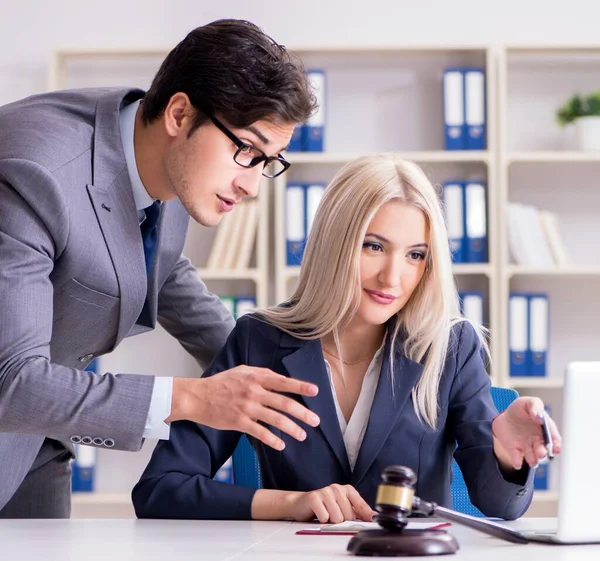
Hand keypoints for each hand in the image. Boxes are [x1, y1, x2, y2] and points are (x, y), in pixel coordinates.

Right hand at [166, 366, 319, 449]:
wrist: (197, 397)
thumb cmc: (221, 383)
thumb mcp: (242, 371)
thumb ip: (261, 374)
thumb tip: (280, 378)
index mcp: (256, 378)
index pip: (283, 382)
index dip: (300, 386)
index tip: (315, 391)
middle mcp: (254, 392)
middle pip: (284, 403)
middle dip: (303, 413)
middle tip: (316, 421)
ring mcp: (247, 408)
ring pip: (276, 419)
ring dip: (292, 428)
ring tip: (303, 435)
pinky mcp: (239, 422)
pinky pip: (260, 433)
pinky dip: (272, 440)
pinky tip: (281, 445)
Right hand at [286, 484, 376, 523]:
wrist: (302, 503)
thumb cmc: (324, 506)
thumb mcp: (343, 506)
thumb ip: (357, 511)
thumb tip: (373, 517)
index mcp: (347, 490)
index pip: (361, 505)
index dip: (367, 515)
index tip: (374, 520)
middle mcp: (337, 488)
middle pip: (349, 516)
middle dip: (342, 520)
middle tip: (334, 515)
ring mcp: (326, 492)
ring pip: (337, 518)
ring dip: (331, 521)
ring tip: (326, 513)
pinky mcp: (314, 497)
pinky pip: (325, 517)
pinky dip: (322, 519)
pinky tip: (318, 513)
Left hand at [491, 396, 561, 468]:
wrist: (503, 416)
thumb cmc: (520, 409)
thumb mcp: (527, 402)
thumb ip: (535, 406)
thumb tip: (539, 417)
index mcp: (544, 430)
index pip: (554, 439)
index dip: (556, 444)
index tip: (556, 448)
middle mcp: (538, 441)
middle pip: (543, 450)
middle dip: (543, 453)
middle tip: (541, 453)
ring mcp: (526, 447)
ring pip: (533, 457)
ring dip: (533, 460)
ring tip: (532, 460)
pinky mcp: (515, 451)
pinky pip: (517, 459)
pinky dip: (517, 462)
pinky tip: (517, 463)